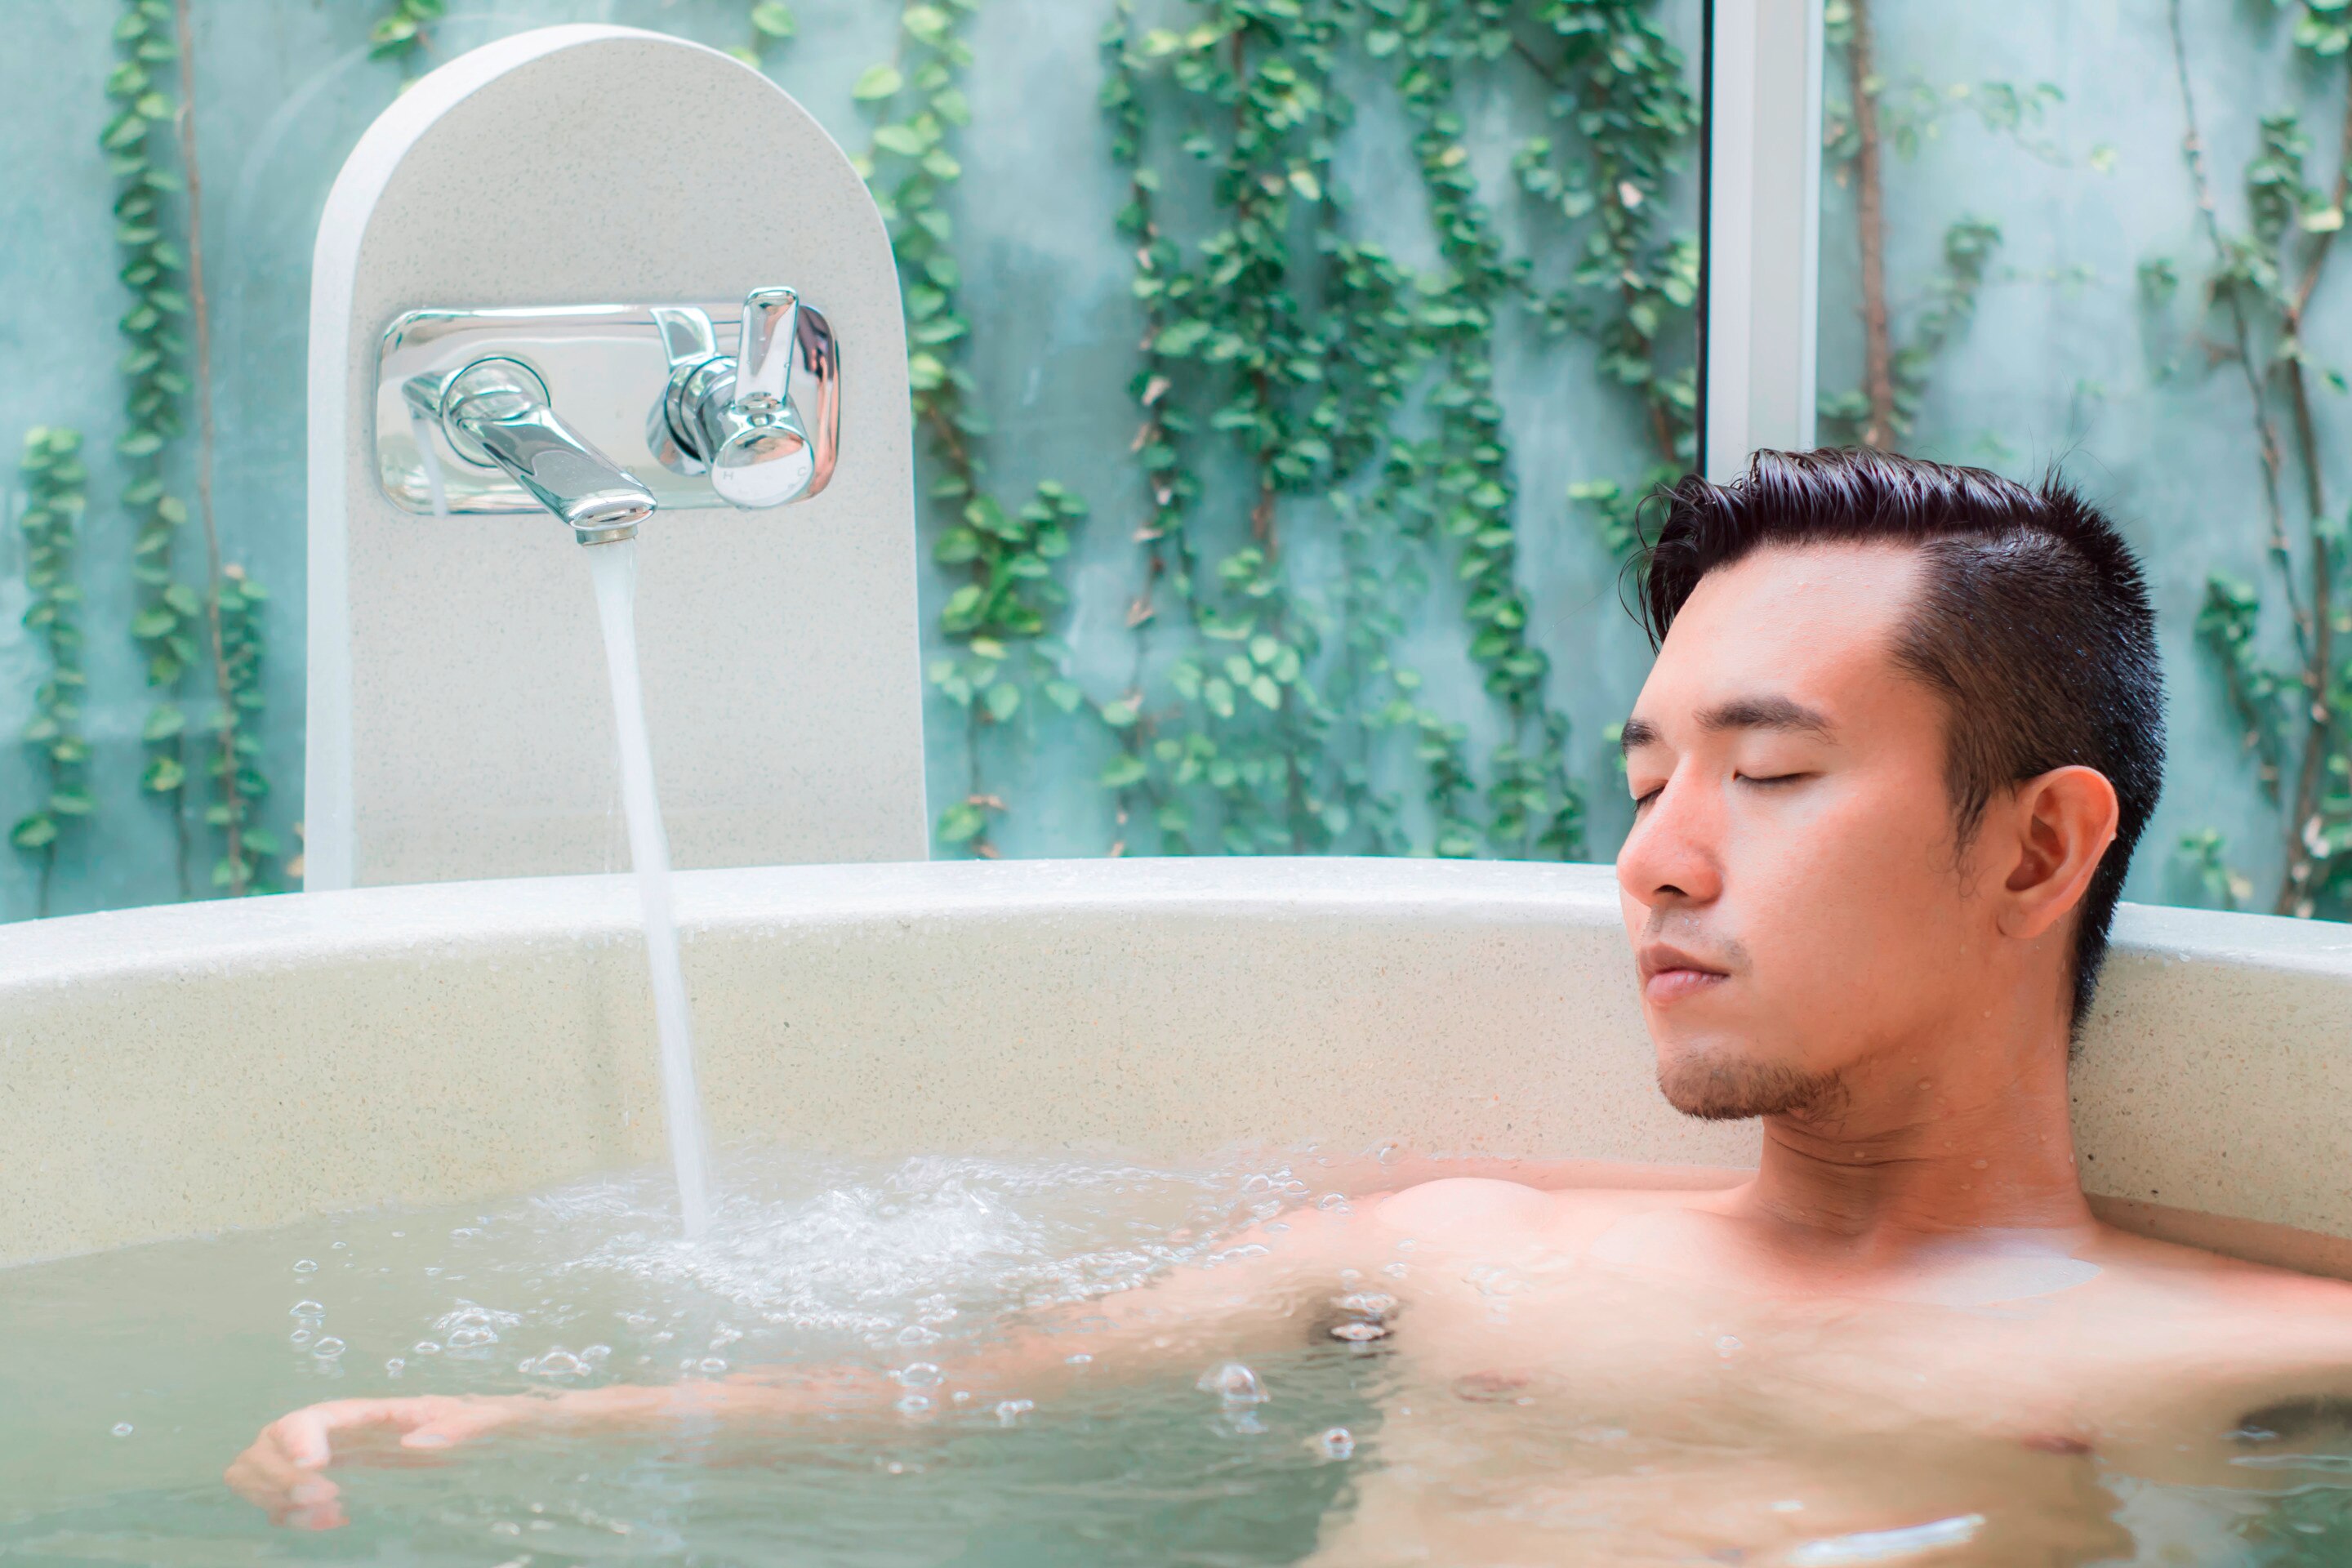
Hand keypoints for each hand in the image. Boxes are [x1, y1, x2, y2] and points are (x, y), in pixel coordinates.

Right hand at [224, 1394, 534, 1528]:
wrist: (485, 1437)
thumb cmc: (482, 1423)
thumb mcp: (483, 1420)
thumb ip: (460, 1425)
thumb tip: (423, 1442)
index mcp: (366, 1412)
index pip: (309, 1415)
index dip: (297, 1440)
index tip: (316, 1472)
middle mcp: (334, 1430)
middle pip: (268, 1440)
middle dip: (280, 1476)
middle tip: (327, 1499)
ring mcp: (322, 1456)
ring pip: (254, 1465)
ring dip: (271, 1495)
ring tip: (325, 1511)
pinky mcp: (320, 1482)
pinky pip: (270, 1498)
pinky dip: (283, 1515)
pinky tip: (331, 1521)